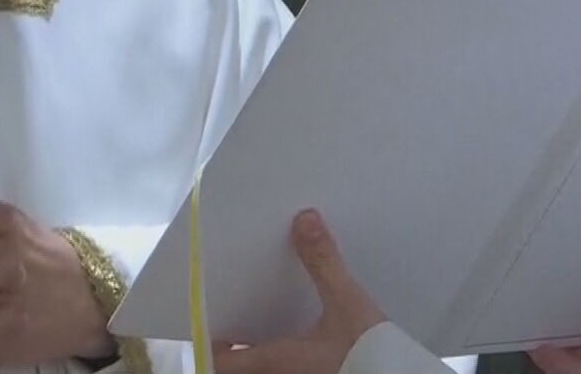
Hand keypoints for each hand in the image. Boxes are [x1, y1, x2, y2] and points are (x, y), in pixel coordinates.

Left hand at [212, 209, 388, 373]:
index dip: (208, 340)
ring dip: (260, 347)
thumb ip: (324, 263)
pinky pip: (290, 366)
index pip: (218, 360)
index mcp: (274, 361)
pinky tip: (305, 331)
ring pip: (265, 365)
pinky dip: (287, 351)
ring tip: (267, 317)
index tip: (210, 315)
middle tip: (239, 312)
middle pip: (238, 365)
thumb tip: (304, 221)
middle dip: (236, 340)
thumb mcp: (348, 305)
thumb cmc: (372, 358)